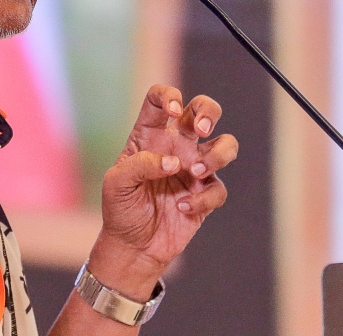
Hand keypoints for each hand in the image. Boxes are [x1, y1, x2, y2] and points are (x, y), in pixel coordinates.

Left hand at [87, 85, 238, 299]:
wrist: (133, 246)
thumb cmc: (121, 209)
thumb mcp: (116, 183)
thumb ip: (140, 165)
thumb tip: (174, 162)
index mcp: (150, 134)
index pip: (160, 98)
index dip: (169, 96)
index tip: (172, 112)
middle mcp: (176, 146)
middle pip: (203, 109)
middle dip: (208, 112)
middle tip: (201, 130)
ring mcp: (194, 168)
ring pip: (226, 144)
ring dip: (219, 154)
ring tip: (196, 172)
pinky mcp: (205, 194)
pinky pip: (218, 188)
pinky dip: (202, 199)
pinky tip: (181, 208)